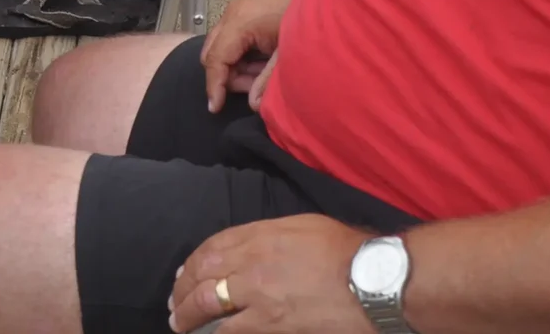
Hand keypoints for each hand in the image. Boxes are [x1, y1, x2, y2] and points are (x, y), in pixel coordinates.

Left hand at [168, 215, 375, 333]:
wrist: (373, 283)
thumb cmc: (346, 250)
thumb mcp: (302, 226)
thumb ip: (268, 236)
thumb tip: (248, 248)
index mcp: (260, 237)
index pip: (212, 248)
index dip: (193, 263)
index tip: (183, 273)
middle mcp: (252, 265)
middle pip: (204, 276)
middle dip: (183, 290)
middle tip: (175, 304)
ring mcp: (259, 299)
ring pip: (210, 308)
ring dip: (189, 316)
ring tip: (181, 324)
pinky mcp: (271, 327)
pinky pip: (232, 333)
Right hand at [200, 0, 289, 111]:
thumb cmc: (309, 18)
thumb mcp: (289, 54)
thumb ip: (268, 80)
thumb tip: (253, 105)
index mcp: (239, 22)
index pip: (215, 59)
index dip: (214, 86)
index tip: (215, 109)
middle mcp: (232, 13)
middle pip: (212, 52)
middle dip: (226, 76)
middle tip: (251, 89)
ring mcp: (239, 9)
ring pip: (222, 46)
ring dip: (236, 66)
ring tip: (262, 76)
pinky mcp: (248, 9)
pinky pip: (233, 38)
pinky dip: (242, 55)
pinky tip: (263, 64)